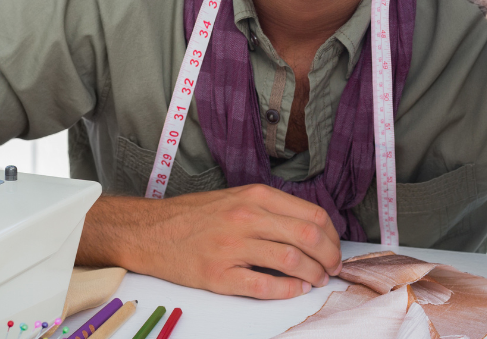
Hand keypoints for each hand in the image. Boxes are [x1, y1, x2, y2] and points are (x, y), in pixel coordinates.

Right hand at [78, 184, 342, 298]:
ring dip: (313, 274)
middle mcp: (247, 218)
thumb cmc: (196, 215)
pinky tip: (296, 290)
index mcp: (256, 197)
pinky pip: (264, 286)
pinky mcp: (218, 275)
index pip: (312, 215)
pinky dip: (288, 290)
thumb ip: (272, 209)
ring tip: (317, 279)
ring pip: (291, 261)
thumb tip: (311, 228)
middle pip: (307, 237)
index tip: (335, 247)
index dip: (332, 235)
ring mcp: (232, 247)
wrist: (151, 230)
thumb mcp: (238, 197)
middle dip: (329, 256)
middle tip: (333, 268)